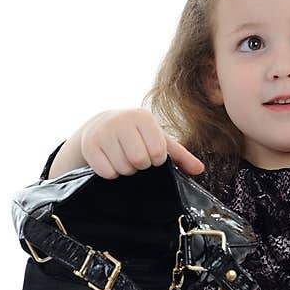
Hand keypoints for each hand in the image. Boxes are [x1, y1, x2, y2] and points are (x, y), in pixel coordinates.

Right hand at [80, 108, 204, 179]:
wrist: (100, 126)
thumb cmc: (136, 135)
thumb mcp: (158, 140)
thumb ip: (180, 155)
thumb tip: (201, 170)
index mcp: (143, 117)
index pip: (158, 152)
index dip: (156, 160)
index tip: (150, 155)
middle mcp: (122, 120)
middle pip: (139, 161)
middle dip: (140, 166)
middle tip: (135, 159)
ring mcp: (103, 132)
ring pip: (123, 168)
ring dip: (125, 170)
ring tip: (122, 159)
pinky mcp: (89, 145)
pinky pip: (107, 172)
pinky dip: (111, 173)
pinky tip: (110, 162)